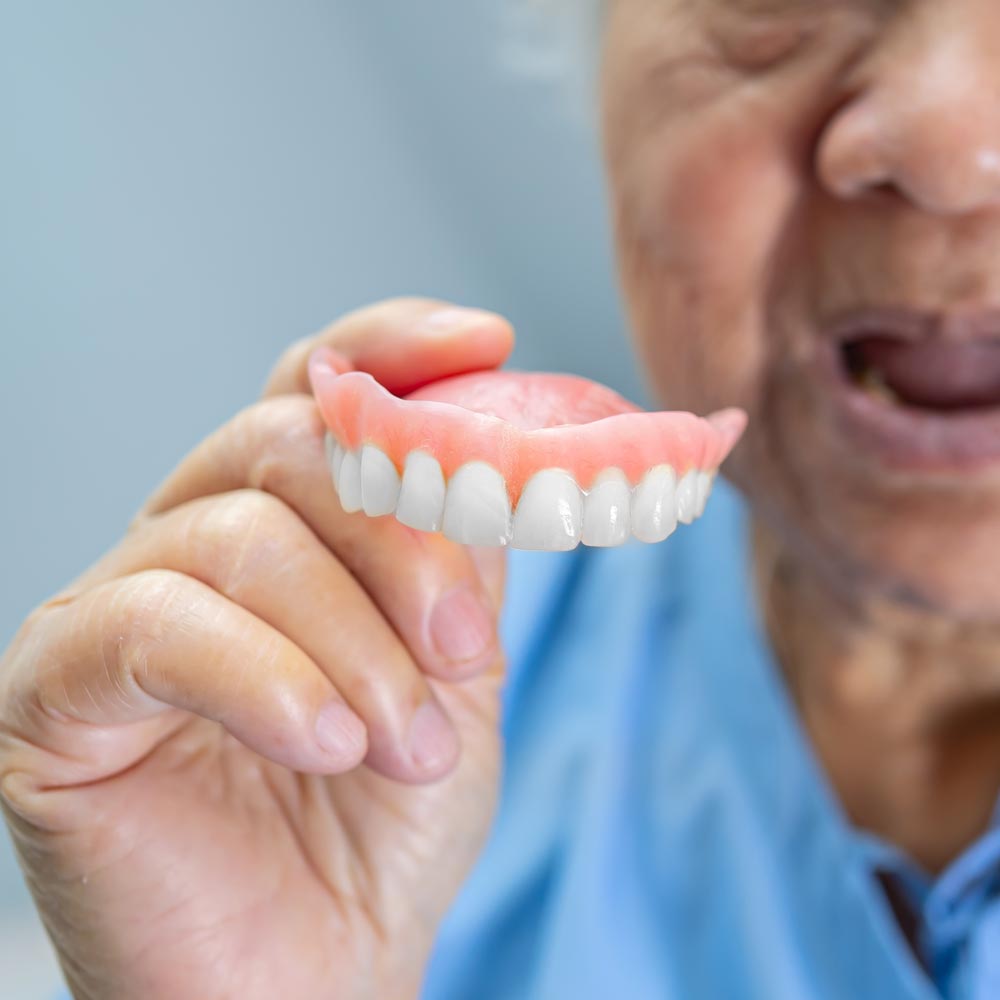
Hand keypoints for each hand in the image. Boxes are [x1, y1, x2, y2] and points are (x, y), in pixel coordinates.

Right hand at [0, 298, 513, 999]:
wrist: (318, 977)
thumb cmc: (381, 824)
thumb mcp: (452, 672)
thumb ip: (462, 555)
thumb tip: (500, 448)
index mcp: (286, 526)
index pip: (318, 388)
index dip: (393, 347)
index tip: (484, 341)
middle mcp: (191, 541)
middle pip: (287, 446)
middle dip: (396, 532)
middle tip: (458, 640)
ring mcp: (114, 609)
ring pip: (237, 537)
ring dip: (351, 639)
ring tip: (409, 743)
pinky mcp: (54, 692)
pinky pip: (153, 629)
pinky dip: (264, 676)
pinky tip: (323, 745)